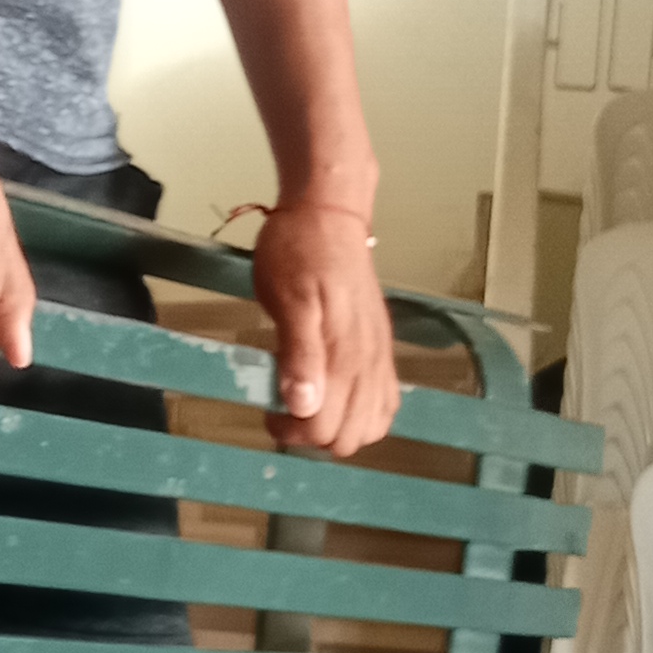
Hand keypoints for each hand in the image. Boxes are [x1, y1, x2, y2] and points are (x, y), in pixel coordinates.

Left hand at [253, 198, 397, 456]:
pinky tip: (336, 395)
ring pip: (371, 426)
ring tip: (305, 402)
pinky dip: (361, 412)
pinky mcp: (381, 348)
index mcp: (345, 355)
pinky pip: (385, 401)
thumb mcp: (288, 300)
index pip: (325, 428)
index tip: (267, 407)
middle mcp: (369, 363)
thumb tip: (303, 407)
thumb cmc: (299, 251)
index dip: (291, 429)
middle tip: (281, 406)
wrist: (329, 214)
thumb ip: (298, 355)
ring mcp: (379, 356)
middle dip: (312, 435)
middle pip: (350, 437)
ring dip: (337, 427)